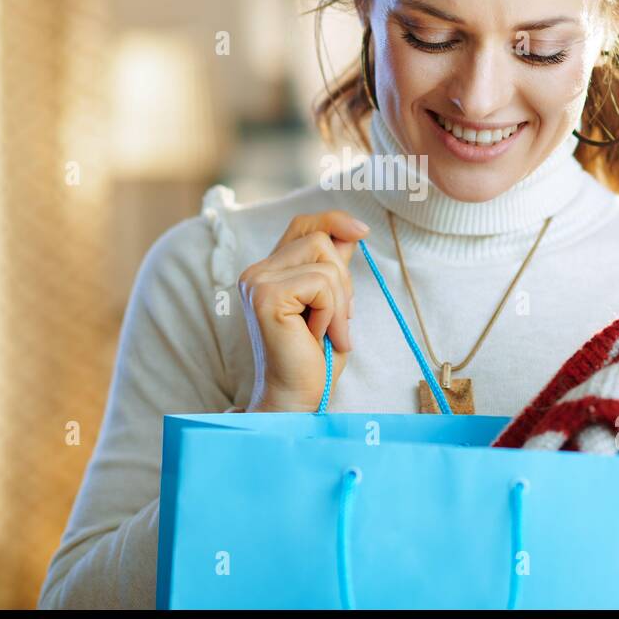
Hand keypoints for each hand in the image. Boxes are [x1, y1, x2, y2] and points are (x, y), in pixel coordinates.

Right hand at [238, 211, 368, 411]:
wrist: (298, 398)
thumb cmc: (314, 358)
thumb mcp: (333, 303)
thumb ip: (333, 267)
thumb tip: (351, 231)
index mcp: (269, 271)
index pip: (303, 225)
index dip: (333, 221)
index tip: (362, 232)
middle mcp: (256, 272)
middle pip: (321, 240)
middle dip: (343, 281)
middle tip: (338, 322)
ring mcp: (257, 282)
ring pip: (325, 260)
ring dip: (339, 301)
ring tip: (328, 332)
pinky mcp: (266, 296)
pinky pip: (320, 283)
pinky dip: (331, 312)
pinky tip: (317, 336)